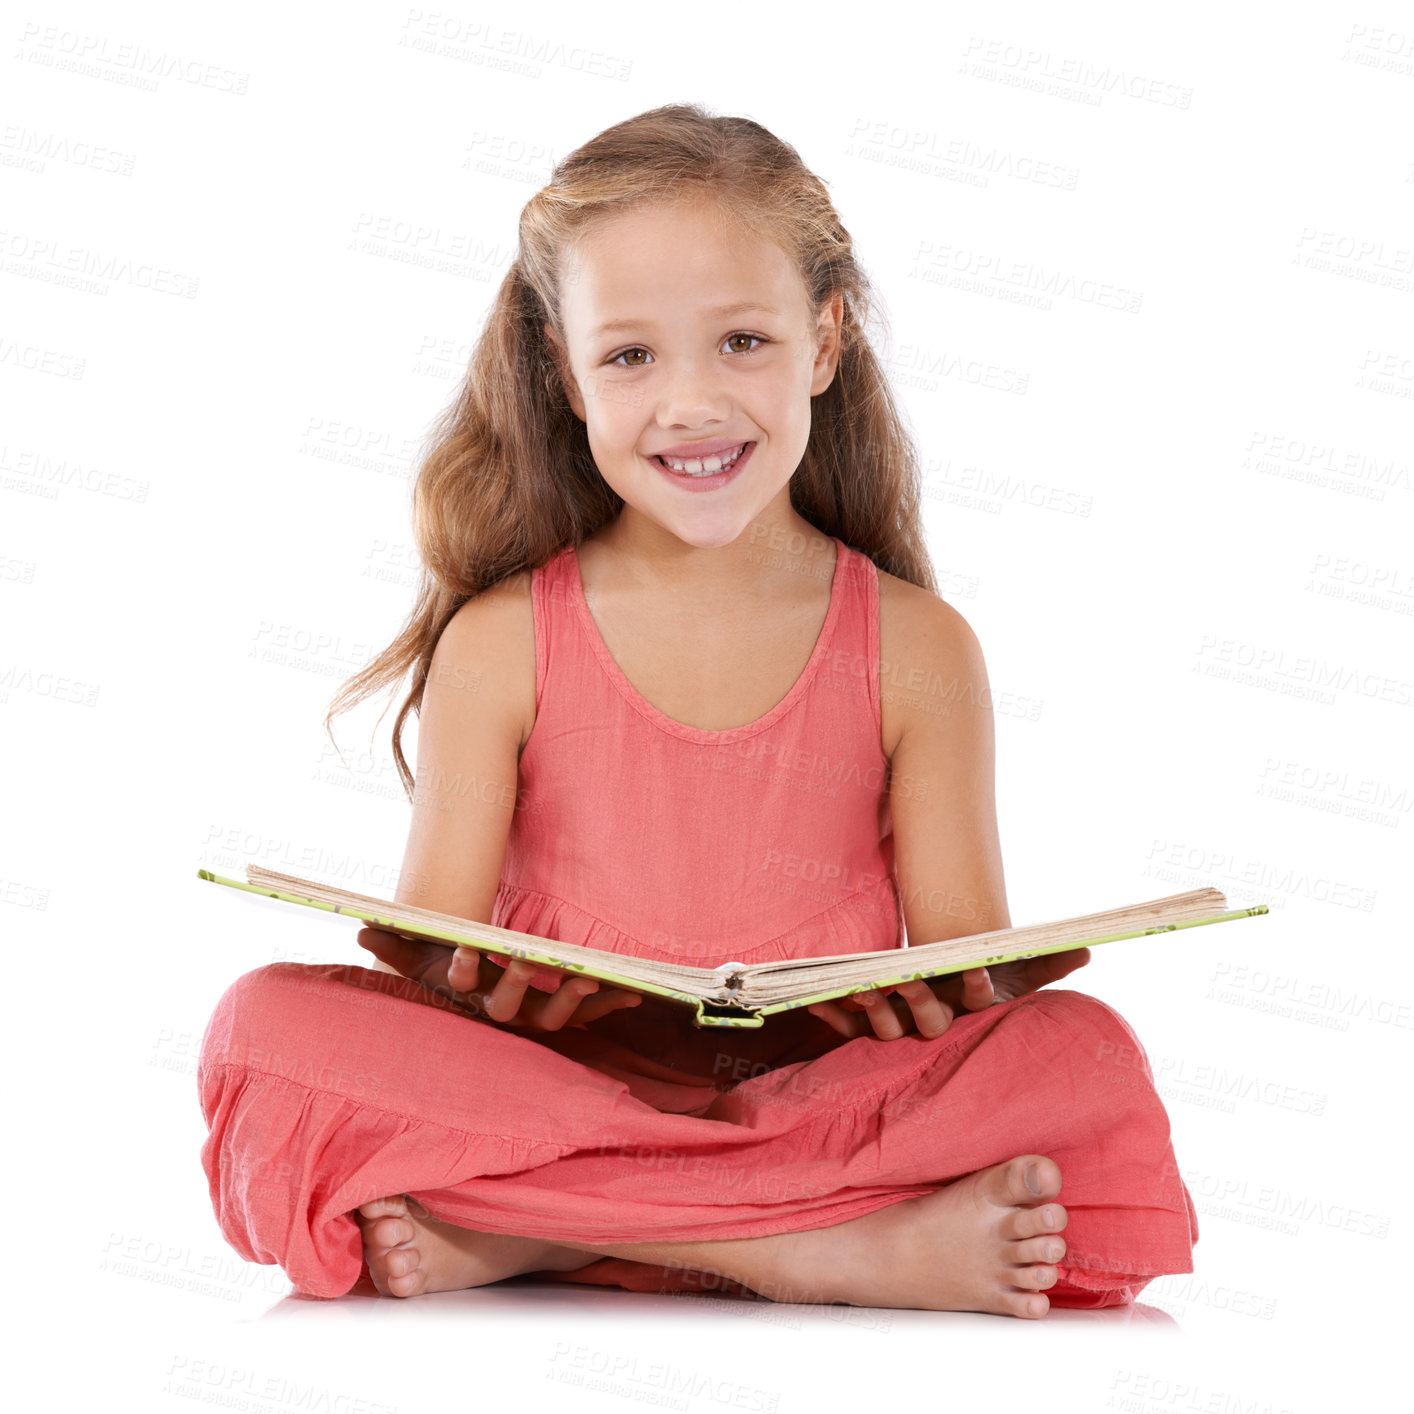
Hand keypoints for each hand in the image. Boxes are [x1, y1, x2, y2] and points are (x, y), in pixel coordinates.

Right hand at [355, 927, 642, 1032]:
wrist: (481, 997)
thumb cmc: (449, 970)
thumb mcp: (422, 958)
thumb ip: (395, 944)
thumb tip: (359, 926)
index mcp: (468, 995)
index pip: (460, 984)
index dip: (463, 968)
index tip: (467, 947)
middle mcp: (502, 1012)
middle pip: (509, 1007)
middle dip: (518, 983)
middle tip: (527, 958)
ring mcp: (534, 1018)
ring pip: (553, 1018)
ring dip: (572, 999)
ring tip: (588, 978)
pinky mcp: (564, 1016)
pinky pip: (591, 1015)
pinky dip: (612, 1005)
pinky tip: (636, 994)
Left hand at [805, 947, 1091, 1041]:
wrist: (939, 1005)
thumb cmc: (978, 984)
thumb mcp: (1013, 973)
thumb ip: (1046, 962)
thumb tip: (1089, 949)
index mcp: (969, 1012)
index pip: (979, 1003)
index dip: (978, 987)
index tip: (977, 969)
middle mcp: (935, 1026)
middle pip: (929, 1020)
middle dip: (920, 1002)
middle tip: (910, 980)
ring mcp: (900, 1030)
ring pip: (887, 1028)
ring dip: (873, 1008)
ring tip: (862, 988)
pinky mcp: (867, 1031)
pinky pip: (847, 1028)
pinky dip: (832, 1016)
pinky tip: (817, 1003)